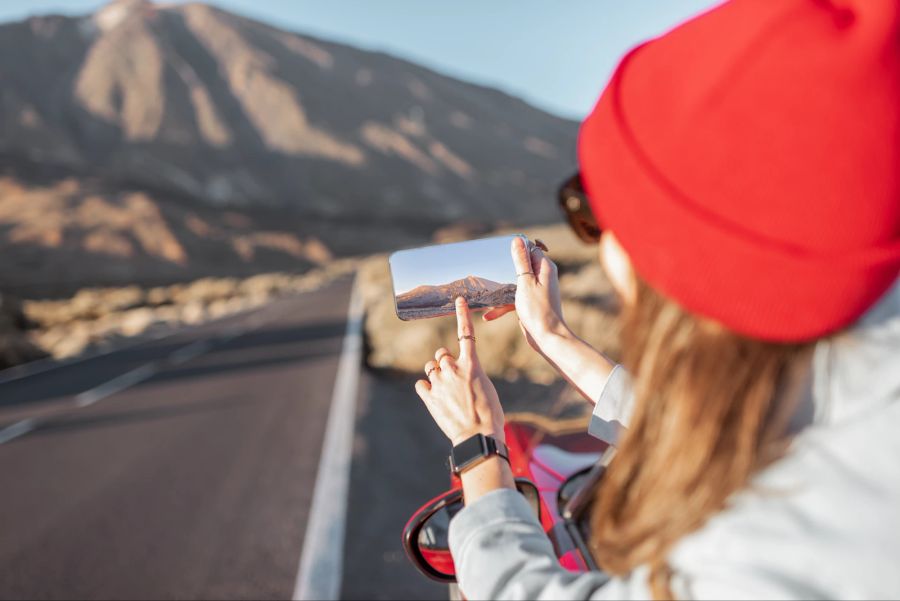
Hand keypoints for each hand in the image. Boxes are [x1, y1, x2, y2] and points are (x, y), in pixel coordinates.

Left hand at [414, 297, 504, 445]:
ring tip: (445, 389)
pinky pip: (421, 384)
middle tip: (452, 376)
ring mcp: (440, 382)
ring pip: (430, 367)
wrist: (478, 436)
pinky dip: (426, 388)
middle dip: (444, 360)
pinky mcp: (429, 397)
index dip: (462, 314)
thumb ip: (471, 375)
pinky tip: (434, 398)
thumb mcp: (486, 388)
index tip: (458, 300)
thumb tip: (461, 376)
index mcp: (472, 365)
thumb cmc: (490, 414)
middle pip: (441, 354)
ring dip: (435, 373)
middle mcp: (453, 369)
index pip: (466, 333)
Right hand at [484, 237, 568, 358]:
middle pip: (521, 265)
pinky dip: (504, 305)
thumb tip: (517, 240)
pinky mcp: (531, 302)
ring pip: (516, 282)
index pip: (531, 248)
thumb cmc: (538, 310)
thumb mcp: (525, 282)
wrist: (547, 337)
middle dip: (505, 268)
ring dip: (502, 289)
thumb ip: (521, 261)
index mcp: (544, 268)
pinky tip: (488, 315)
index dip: (517, 248)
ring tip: (485, 292)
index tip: (499, 251)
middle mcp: (543, 276)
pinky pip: (515, 298)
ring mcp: (537, 290)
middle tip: (489, 267)